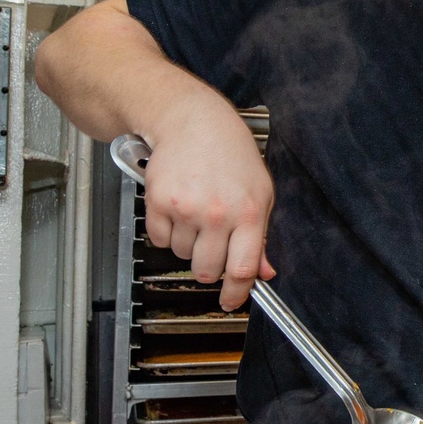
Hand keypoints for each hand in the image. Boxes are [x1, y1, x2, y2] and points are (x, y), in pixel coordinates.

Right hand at [140, 97, 275, 310]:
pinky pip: (159, 240)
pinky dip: (166, 232)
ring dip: (188, 244)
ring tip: (197, 213)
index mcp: (249, 213)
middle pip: (207, 271)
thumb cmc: (230, 153)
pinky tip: (178, 209)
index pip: (243, 270)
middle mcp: (217, 213)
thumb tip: (264, 272)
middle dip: (210, 268)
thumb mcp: (260, 193)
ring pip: (182, 256)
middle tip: (212, 246)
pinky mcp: (158, 202)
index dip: (236, 294)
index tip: (230, 302)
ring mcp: (185, 209)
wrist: (192, 121)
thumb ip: (261, 237)